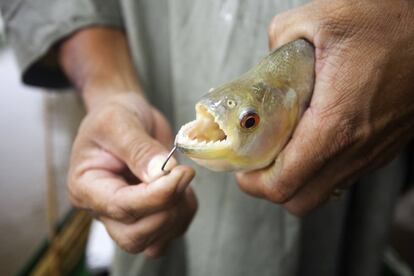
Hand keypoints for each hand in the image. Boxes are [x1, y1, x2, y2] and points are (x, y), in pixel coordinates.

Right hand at [68, 92, 196, 255]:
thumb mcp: (120, 122)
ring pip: (153, 241)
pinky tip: (184, 190)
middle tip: (182, 175)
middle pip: (134, 236)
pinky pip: (169, 233)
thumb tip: (162, 173)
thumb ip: (139, 149)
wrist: (126, 115)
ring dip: (178, 215)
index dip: (156, 196)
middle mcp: (103, 209)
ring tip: (183, 178)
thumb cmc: (114, 116)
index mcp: (86, 186)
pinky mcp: (147, 215)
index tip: (181, 173)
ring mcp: (125, 216)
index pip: (121, 206)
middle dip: (166, 211)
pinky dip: (184, 215)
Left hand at [237, 0, 413, 215]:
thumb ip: (282, 36)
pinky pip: (345, 174)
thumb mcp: (322, 18)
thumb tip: (269, 52)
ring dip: (297, 179)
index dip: (254, 183)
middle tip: (258, 162)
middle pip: (301, 200)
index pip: (284, 183)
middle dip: (272, 187)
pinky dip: (321, 168)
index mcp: (336, 124)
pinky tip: (313, 139)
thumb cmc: (391, 21)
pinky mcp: (385, 146)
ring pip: (324, 191)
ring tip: (283, 150)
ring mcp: (374, 152)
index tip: (242, 169)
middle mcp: (357, 148)